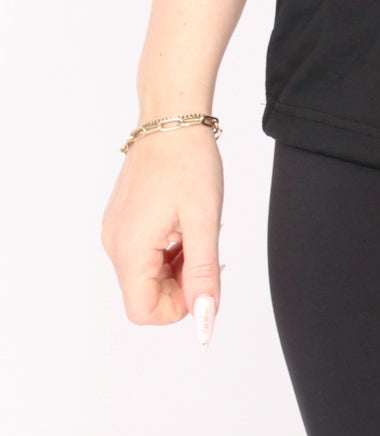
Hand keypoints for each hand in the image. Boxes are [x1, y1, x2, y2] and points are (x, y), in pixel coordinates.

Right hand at [100, 124, 224, 345]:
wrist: (172, 118)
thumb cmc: (188, 162)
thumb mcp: (204, 221)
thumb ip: (203, 274)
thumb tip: (205, 318)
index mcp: (130, 249)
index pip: (143, 311)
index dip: (178, 307)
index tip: (205, 279)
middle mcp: (115, 243)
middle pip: (146, 292)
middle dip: (181, 282)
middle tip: (208, 248)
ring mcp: (117, 229)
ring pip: (147, 271)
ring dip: (177, 263)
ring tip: (198, 229)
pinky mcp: (123, 217)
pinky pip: (144, 250)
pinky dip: (168, 247)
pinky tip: (186, 220)